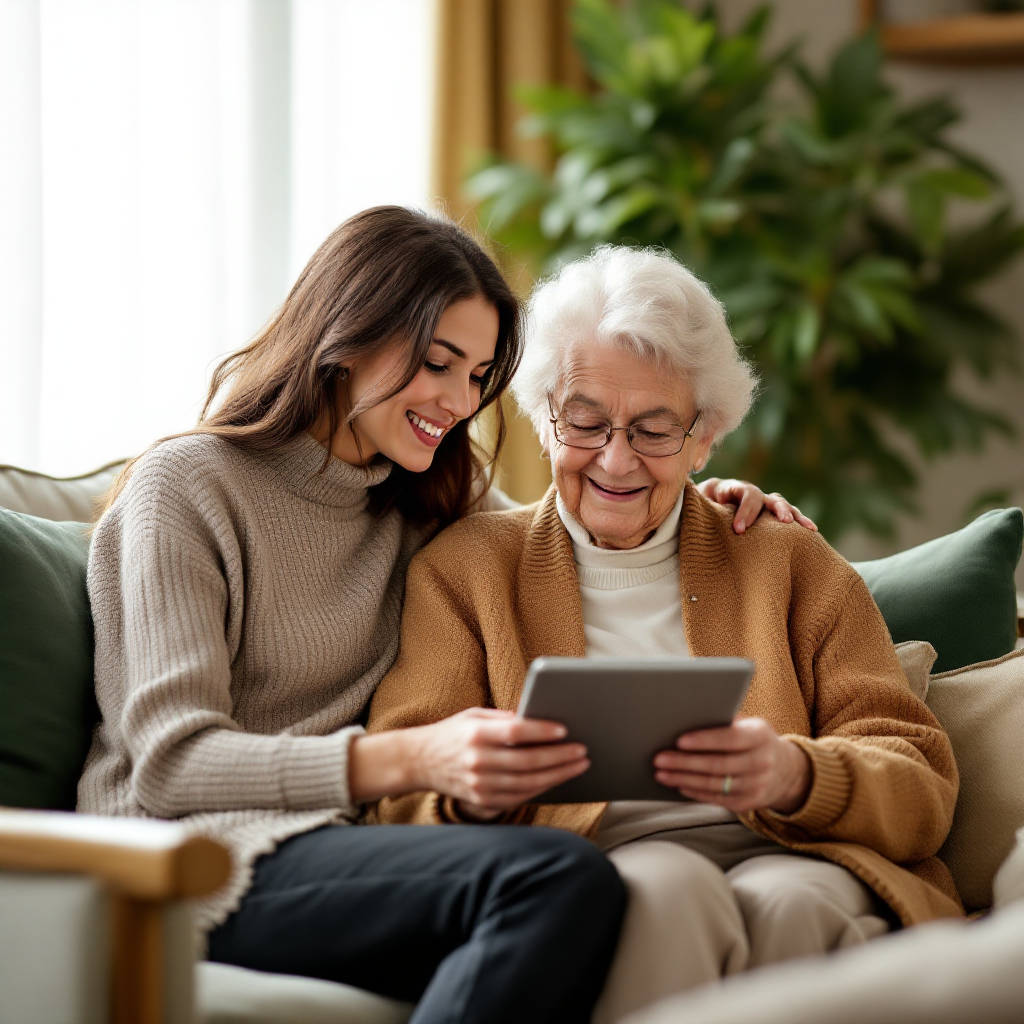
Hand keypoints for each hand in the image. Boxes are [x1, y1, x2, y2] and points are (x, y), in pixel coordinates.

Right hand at [406, 708, 588, 820]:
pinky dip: (540, 789)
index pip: (514, 732)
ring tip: (578, 766)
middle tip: (583, 751)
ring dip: (557, 776)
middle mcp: (477, 760)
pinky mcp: (481, 800)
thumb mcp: (473, 716)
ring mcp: (479, 784)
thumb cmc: (452, 733)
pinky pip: (518, 798)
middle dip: (559, 757)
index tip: (564, 730)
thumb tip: (538, 717)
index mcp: (475, 734)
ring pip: (527, 784)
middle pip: (527, 761)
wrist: (419, 761)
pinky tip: (557, 780)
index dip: (541, 731)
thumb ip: (504, 718)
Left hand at [653, 717, 811, 813]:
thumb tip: (687, 715)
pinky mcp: (748, 803)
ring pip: (714, 785)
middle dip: (684, 763)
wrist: (786, 770)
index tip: (679, 740)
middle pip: (717, 765)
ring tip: (661, 773)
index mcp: (760, 737)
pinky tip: (678, 785)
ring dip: (684, 779)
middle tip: (659, 759)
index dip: (704, 740)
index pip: (731, 738)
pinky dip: (695, 792)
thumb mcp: (749, 725)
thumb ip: (725, 722)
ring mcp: (756, 786)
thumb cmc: (755, 740)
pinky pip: (717, 799)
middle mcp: (761, 763)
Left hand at [696, 478, 817, 534]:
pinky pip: (785, 518)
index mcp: (729, 489)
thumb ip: (691, 502)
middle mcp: (747, 495)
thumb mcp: (691, 506)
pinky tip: (812, 532)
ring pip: (780, 505)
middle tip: (782, 523)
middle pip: (765, 497)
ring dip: (792, 515)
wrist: (696, 517)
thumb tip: (681, 491)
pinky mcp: (765, 519)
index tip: (739, 530)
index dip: (745, 510)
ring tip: (806, 528)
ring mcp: (758, 506)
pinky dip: (798, 523)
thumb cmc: (693, 512)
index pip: (744, 494)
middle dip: (775, 509)